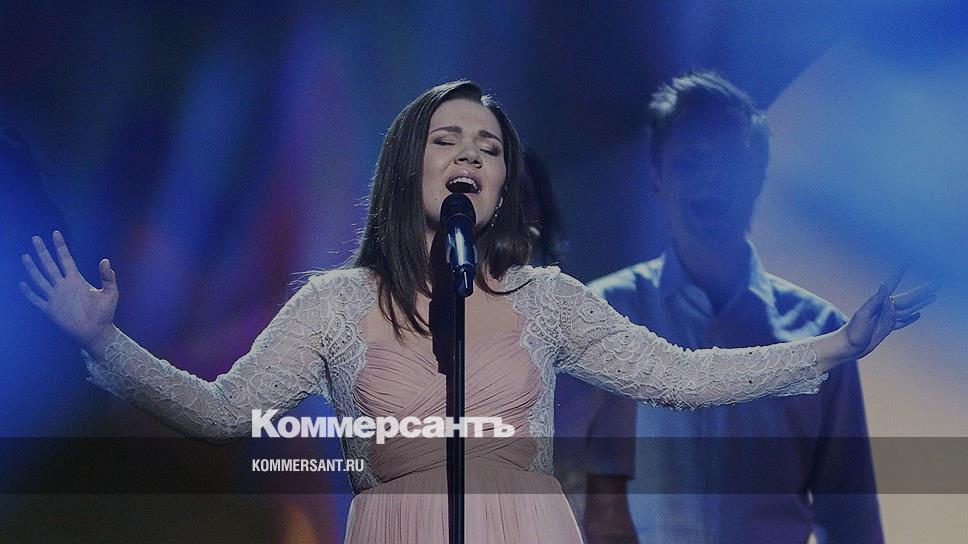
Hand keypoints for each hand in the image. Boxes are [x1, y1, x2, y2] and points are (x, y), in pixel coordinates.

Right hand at [19, 231, 118, 349]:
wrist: (97, 332)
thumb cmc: (105, 313)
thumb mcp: (111, 293)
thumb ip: (108, 277)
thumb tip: (106, 260)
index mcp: (77, 280)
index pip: (66, 259)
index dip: (61, 247)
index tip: (56, 233)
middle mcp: (64, 286)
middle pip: (50, 265)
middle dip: (43, 252)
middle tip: (35, 238)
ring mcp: (56, 297)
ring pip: (40, 279)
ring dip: (32, 268)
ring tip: (25, 256)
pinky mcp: (50, 310)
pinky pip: (36, 299)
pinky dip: (29, 292)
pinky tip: (22, 284)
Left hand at [841, 263, 937, 360]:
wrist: (847, 347)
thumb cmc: (853, 331)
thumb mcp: (863, 314)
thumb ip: (875, 300)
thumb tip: (885, 284)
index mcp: (880, 302)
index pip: (894, 282)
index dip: (901, 270)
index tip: (909, 257)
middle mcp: (885, 308)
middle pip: (909, 298)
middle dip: (923, 291)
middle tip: (937, 283)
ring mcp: (887, 318)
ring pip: (909, 308)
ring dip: (922, 302)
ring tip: (934, 296)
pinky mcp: (887, 328)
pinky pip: (902, 321)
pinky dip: (911, 318)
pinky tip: (918, 314)